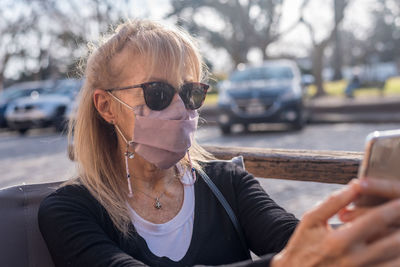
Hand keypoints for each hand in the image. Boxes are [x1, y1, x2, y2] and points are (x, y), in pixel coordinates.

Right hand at [271, 180, 399, 266]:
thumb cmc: (302, 244)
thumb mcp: (311, 220)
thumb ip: (334, 202)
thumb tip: (356, 185)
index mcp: (339, 241)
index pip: (375, 220)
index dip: (393, 208)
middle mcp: (353, 260)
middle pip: (394, 242)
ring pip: (396, 260)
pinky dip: (396, 259)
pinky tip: (395, 249)